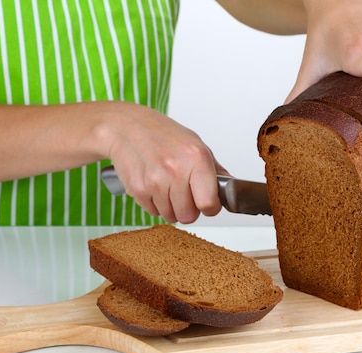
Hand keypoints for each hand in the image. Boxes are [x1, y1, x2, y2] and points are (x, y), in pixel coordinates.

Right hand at [105, 103, 225, 223]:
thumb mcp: (195, 144)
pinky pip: (153, 212)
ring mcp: (155, 181)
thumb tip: (234, 188)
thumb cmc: (163, 134)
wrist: (126, 127)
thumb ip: (215, 170)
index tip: (206, 202)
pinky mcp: (138, 189)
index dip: (210, 207)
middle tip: (183, 192)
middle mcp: (176, 170)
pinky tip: (153, 184)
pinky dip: (155, 203)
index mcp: (197, 158)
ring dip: (171, 206)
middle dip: (188, 209)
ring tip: (166, 185)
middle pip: (189, 216)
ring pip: (171, 217)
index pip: (209, 204)